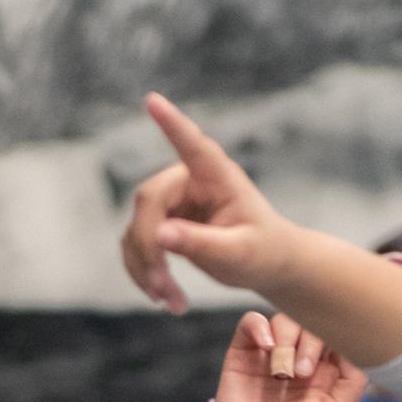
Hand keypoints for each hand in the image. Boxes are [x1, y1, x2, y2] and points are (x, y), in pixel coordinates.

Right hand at [121, 94, 302, 312]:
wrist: (265, 265)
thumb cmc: (263, 251)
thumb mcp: (239, 252)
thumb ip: (202, 243)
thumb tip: (160, 235)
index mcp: (215, 176)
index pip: (191, 144)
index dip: (171, 122)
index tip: (153, 99)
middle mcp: (188, 181)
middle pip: (148, 202)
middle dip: (150, 248)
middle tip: (164, 289)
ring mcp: (171, 202)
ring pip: (136, 229)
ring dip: (145, 268)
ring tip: (171, 301)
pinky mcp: (160, 224)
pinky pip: (135, 246)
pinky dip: (143, 274)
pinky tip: (164, 298)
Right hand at [214, 312, 364, 401]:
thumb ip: (355, 378)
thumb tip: (356, 343)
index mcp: (325, 368)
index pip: (335, 332)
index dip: (335, 335)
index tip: (332, 353)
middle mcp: (300, 356)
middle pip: (311, 321)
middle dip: (311, 343)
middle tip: (303, 373)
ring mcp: (272, 351)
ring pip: (285, 319)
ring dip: (287, 340)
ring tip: (281, 373)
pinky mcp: (245, 350)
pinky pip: (252, 321)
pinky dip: (259, 328)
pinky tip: (266, 347)